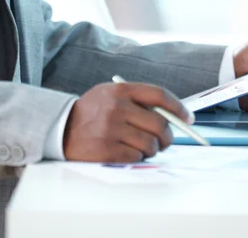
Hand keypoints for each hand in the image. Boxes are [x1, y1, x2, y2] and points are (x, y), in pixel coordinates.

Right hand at [63, 82, 192, 162]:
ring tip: (143, 147)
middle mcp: (118, 108)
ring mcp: (112, 129)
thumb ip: (137, 100)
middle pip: (159, 124)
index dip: (178, 107)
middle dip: (168, 136)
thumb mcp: (111, 95)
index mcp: (121, 91)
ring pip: (151, 144)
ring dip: (152, 149)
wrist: (60, 128)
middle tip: (165, 141)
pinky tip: (128, 152)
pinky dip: (138, 158)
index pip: (159, 95)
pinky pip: (137, 158)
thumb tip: (171, 115)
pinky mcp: (106, 151)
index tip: (188, 118)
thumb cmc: (92, 112)